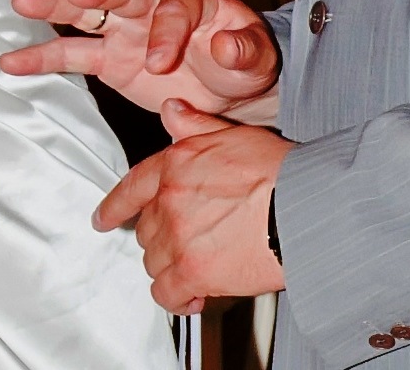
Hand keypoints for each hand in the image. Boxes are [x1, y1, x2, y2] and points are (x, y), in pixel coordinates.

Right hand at [0, 0, 278, 118]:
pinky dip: (42, 59)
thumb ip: (246, 50)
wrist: (224, 88)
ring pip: (87, 15)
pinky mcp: (108, 58)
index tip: (160, 63)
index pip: (174, 5)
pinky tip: (11, 61)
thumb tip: (227, 46)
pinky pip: (73, 55)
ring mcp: (125, 30)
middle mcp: (151, 4)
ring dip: (56, 9)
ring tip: (21, 4)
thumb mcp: (256, 57)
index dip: (165, 31)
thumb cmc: (243, 63)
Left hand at [92, 99, 293, 313]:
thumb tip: (171, 110)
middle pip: (147, 230)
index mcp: (175, 165)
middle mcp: (169, 200)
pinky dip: (177, 299)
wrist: (306, 206)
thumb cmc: (278, 171)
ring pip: (155, 262)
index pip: (131, 187)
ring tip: (200, 267)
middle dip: (164, 239)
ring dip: (173, 267)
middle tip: (190, 243)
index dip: (114, 206)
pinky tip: (195, 295)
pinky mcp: (193, 271)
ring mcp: (178, 236)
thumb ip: (194, 125)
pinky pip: (167, 293)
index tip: (103, 218)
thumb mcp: (232, 134)